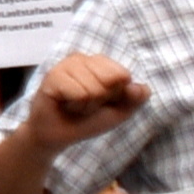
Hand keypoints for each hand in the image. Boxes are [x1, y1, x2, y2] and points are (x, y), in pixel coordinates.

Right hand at [29, 47, 146, 137]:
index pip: (122, 74)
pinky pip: (78, 94)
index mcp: (99, 62)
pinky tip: (64, 104)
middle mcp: (82, 58)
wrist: (58, 135)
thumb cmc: (88, 120)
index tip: (102, 101)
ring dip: (86, 105)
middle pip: (109, 80)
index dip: (116, 94)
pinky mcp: (52, 75)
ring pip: (93, 88)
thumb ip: (134, 99)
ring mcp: (65, 65)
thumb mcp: (119, 112)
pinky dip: (75, 106)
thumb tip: (141, 88)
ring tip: (75, 105)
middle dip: (101, 99)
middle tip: (86, 103)